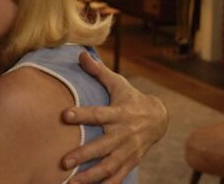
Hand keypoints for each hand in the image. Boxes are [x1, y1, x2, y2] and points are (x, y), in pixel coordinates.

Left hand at [61, 51, 167, 182]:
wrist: (159, 118)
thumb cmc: (131, 99)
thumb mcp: (118, 83)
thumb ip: (98, 71)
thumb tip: (80, 53)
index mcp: (119, 113)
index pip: (99, 114)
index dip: (82, 114)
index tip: (64, 115)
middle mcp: (123, 134)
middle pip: (103, 146)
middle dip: (84, 154)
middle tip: (64, 161)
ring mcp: (128, 151)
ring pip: (109, 167)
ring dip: (91, 176)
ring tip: (71, 183)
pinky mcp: (130, 162)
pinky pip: (117, 177)